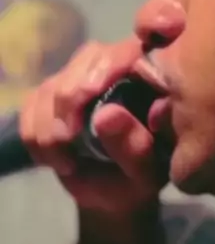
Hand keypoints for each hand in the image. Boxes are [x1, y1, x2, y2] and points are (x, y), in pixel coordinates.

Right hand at [20, 39, 168, 215]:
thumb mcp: (144, 173)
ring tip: (64, 164)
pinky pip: (32, 102)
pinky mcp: (53, 94)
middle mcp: (117, 67)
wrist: (111, 192)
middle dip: (68, 100)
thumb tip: (106, 115)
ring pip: (54, 83)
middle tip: (67, 141)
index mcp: (151, 78)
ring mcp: (81, 78)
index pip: (128, 51)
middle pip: (85, 61)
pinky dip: (34, 133)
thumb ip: (133, 146)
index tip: (88, 93)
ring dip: (48, 126)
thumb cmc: (138, 179)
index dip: (105, 65)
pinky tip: (51, 159)